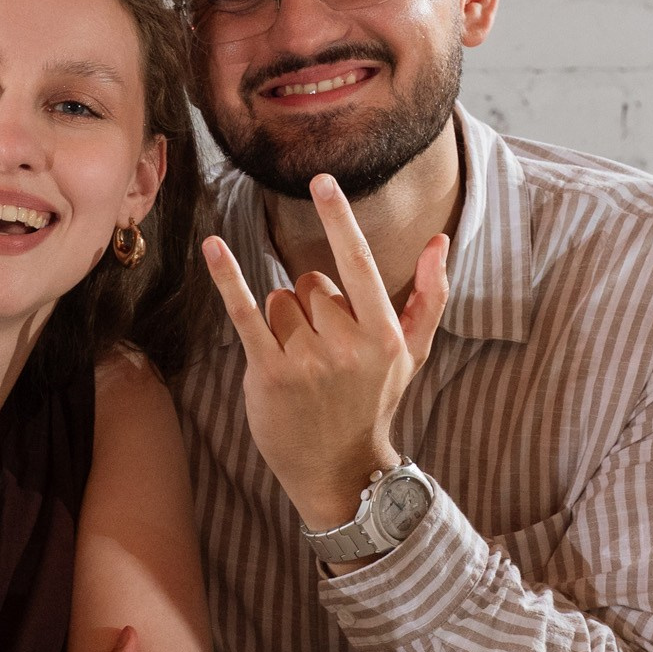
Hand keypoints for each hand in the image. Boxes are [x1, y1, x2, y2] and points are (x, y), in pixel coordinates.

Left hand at [202, 175, 449, 531]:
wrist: (338, 471)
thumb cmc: (373, 403)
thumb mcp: (410, 354)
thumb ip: (428, 295)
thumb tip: (440, 240)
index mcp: (382, 334)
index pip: (358, 263)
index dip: (339, 220)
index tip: (323, 180)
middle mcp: (346, 345)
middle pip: (310, 283)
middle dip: (310, 307)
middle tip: (321, 352)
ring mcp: (306, 360)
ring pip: (280, 299)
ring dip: (282, 322)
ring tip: (298, 362)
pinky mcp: (269, 373)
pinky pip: (245, 311)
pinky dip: (228, 278)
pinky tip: (212, 247)